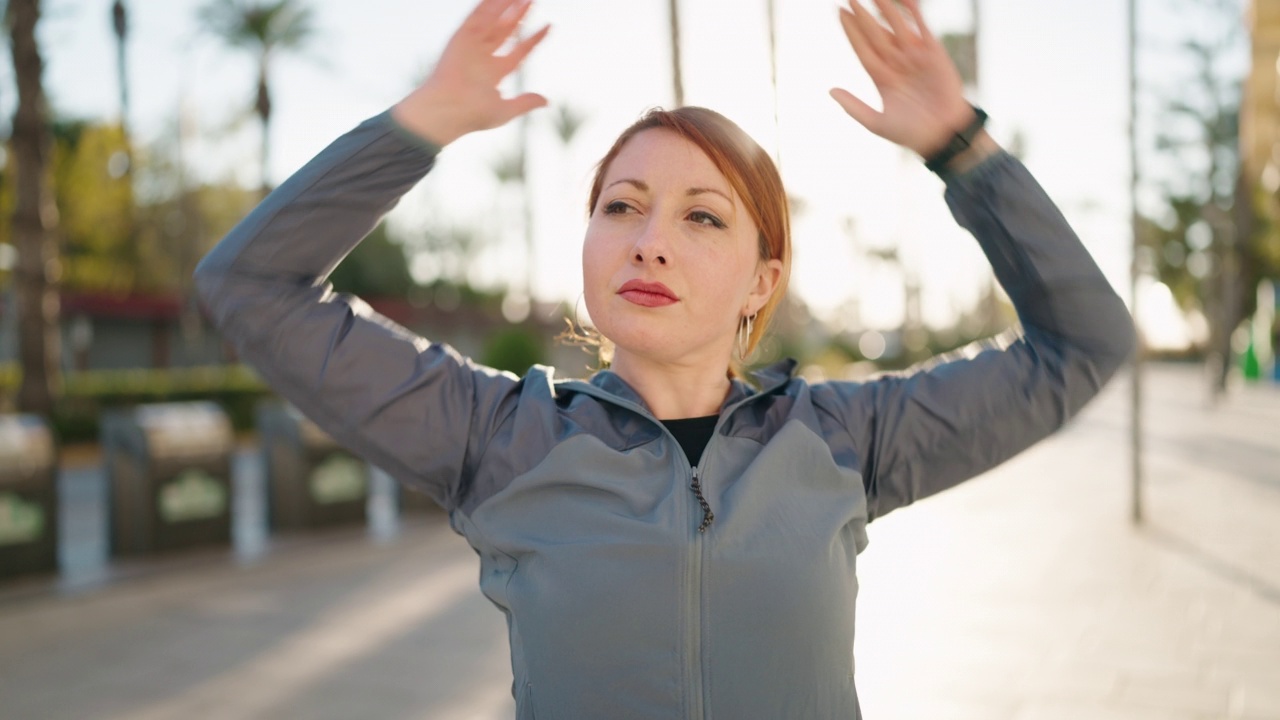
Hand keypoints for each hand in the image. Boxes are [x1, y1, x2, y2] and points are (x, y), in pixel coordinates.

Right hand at [392, 0, 549, 145]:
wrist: (447, 109)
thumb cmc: (472, 116)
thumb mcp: (505, 110)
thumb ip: (525, 103)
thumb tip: (546, 101)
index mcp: (494, 73)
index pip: (520, 51)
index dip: (534, 39)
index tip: (549, 26)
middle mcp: (484, 57)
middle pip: (506, 31)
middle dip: (520, 17)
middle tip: (532, 1)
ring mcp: (471, 46)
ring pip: (493, 21)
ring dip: (506, 7)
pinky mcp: (460, 38)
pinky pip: (476, 17)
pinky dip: (487, 6)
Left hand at [829, 0, 973, 156]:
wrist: (942, 135)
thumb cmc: (911, 133)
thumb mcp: (876, 123)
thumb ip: (853, 106)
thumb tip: (831, 90)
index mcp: (881, 77)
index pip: (862, 48)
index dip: (851, 30)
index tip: (839, 11)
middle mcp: (896, 63)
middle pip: (875, 33)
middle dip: (862, 16)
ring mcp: (915, 56)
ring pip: (896, 27)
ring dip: (885, 9)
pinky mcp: (934, 53)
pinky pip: (922, 28)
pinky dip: (914, 14)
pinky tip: (905, 0)